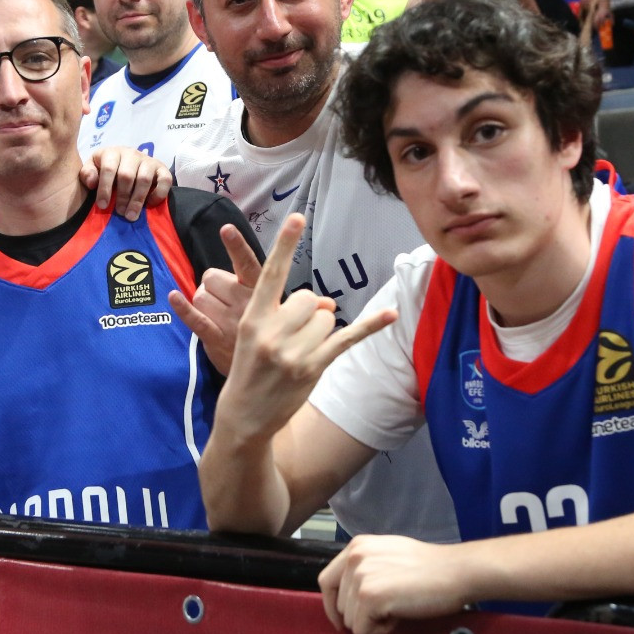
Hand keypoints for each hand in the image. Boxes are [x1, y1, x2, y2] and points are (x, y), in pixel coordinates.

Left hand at [82, 146, 171, 220]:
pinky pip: (165, 179)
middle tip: (120, 213)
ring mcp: (148, 160)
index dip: (105, 188)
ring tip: (131, 215)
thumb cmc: (106, 170)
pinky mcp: (162, 168)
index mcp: (112, 152)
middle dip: (122, 197)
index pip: (108, 169)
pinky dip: (159, 193)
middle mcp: (131, 153)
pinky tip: (150, 204)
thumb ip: (87, 174)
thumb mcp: (92, 168)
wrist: (126, 163)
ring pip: (144, 179)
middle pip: (127, 175)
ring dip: (137, 199)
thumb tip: (92, 182)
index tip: (103, 206)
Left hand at [168, 224, 263, 374]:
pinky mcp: (216, 339)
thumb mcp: (276, 303)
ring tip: (218, 312)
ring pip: (200, 296)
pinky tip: (174, 297)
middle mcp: (246, 304)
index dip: (236, 246)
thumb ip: (264, 282)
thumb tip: (246, 258)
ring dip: (203, 300)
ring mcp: (230, 323)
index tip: (227, 229)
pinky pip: (195, 319)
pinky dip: (183, 308)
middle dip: (212, 284)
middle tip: (223, 297)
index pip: (248, 264)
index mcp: (261, 292)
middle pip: (211, 277)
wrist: (268, 369)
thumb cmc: (267, 328)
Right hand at [220, 214, 395, 441]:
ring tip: (300, 352)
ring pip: (327, 318)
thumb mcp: (252, 334)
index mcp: (253, 318)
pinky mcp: (314, 368)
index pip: (271, 274)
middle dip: (310, 312)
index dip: (285, 245)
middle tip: (294, 336)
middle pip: (310, 298)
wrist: (244, 415)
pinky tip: (390, 314)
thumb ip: (285, 312)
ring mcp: (294, 352)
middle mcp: (273, 332)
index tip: (296, 218)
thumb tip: (323, 303)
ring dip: (321, 331)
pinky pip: (347, 338)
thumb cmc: (249, 369)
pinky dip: (371, 325)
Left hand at [318, 535, 469, 633]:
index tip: (343, 620)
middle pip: (338, 605)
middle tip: (390, 610)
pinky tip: (400, 615)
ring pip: (349, 620)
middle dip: (359, 615)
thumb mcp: (388, 556)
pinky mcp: (369, 596)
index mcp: (356, 546)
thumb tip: (350, 595)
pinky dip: (381, 631)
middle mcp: (353, 557)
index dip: (332, 605)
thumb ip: (366, 568)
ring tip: (399, 608)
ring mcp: (360, 576)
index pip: (327, 581)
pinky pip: (362, 630)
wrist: (455, 571)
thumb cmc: (430, 568)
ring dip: (373, 622)